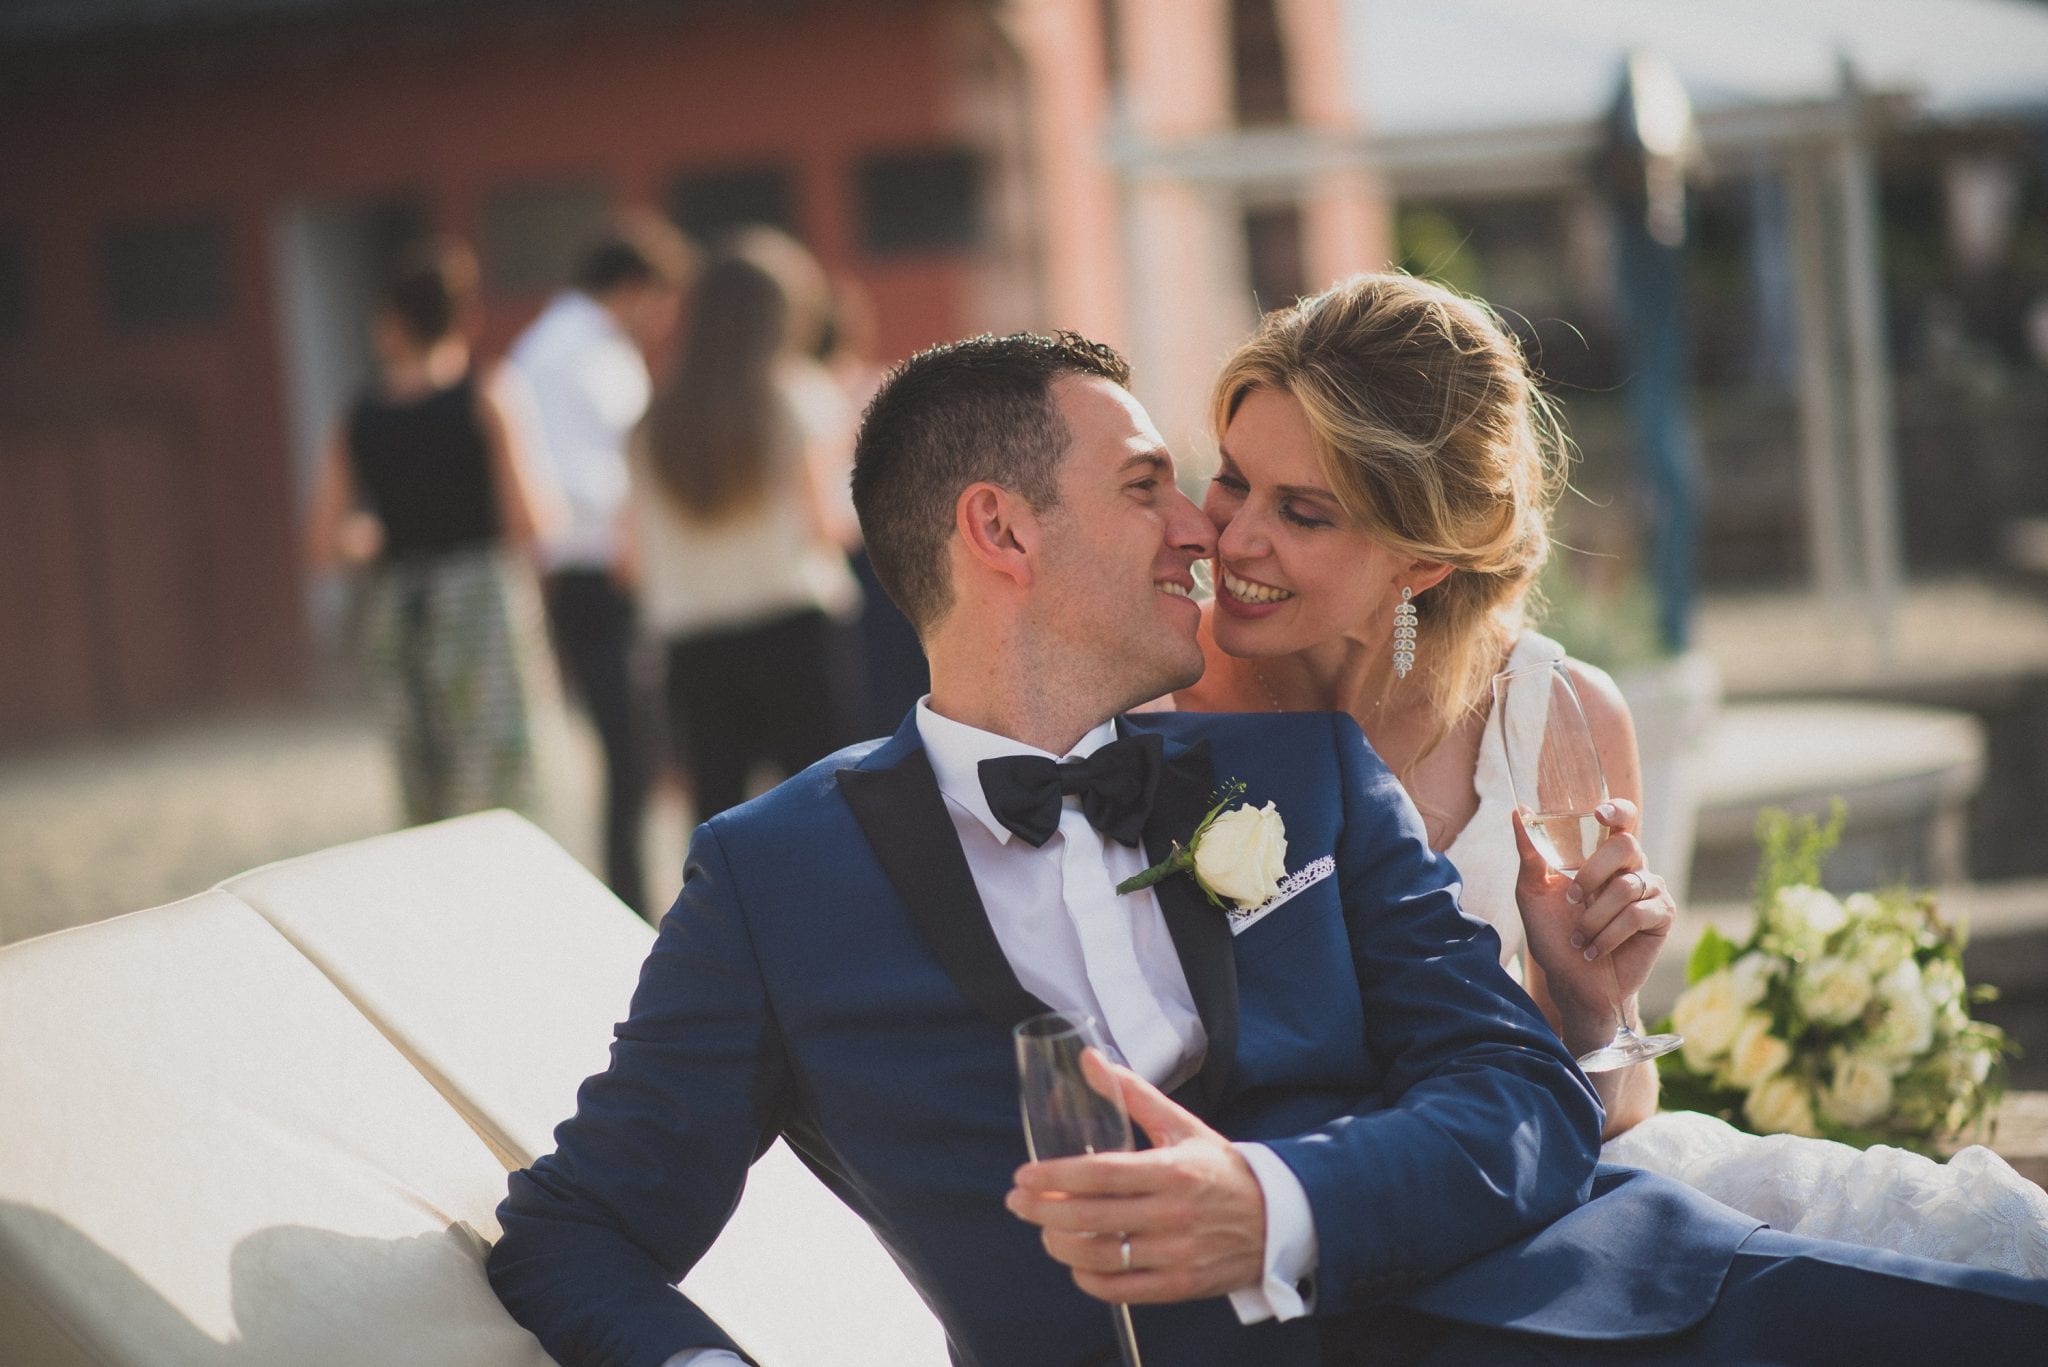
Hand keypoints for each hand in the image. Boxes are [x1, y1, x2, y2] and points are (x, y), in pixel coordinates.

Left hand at [1005, 1050, 1266, 1304]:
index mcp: (1172, 1170)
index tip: (1024, 1176)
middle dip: (1044, 1210)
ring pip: (1101, 1256)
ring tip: (1044, 1229)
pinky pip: (1121, 1289)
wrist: (1277, 1219)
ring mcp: (1177, 1253)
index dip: (1057, 1176)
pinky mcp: (1180, 1285)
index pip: (1102, 1174)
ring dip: (1060, 1244)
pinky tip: (1076, 1261)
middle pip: (1092, 1217)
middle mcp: (1173, 1214)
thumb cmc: (1221, 1169)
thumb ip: (1133, 1094)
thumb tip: (1089, 1059)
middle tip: (1017, 1202)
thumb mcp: (1182, 1125)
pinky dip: (1089, 1278)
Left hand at [1512, 800, 1673, 1045]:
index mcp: (1603, 856)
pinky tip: (1596, 950)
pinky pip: (1637, 914)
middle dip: (1592, 873)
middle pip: (1626, 845)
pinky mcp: (1661, 916)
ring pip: (1626, 887)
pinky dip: (1609, 935)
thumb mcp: (1532, 892)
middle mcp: (1631, 867)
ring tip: (1580, 937)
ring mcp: (1650, 889)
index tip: (1600, 814)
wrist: (1572, 981)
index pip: (1622, 819)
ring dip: (1594, 917)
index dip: (1618, 810)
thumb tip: (1519, 810)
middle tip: (1571, 900)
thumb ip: (1529, 853)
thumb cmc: (1553, 936)